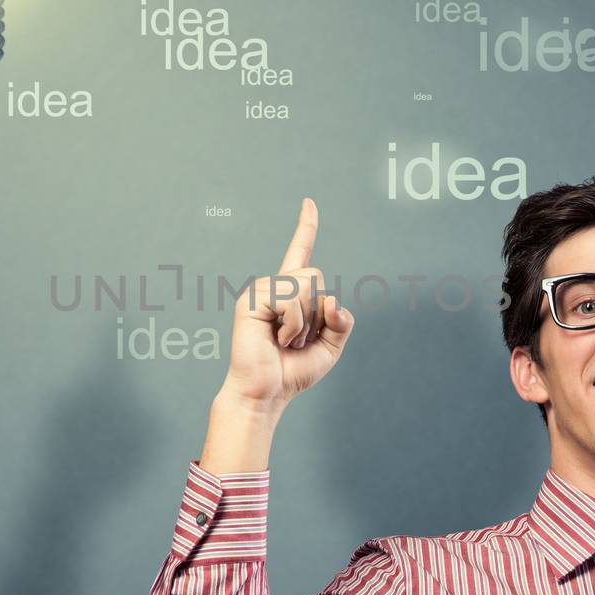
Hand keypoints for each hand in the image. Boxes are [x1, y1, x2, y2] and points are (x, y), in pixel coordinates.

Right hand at [220, 197, 353, 410]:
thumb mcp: (331, 346)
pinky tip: (278, 340)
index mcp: (291, 292)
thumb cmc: (293, 371)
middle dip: (318, 313)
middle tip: (297, 338)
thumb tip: (333, 301)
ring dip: (306, 322)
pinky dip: (294, 326)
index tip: (309, 202)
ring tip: (286, 340)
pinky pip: (291, 301)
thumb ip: (342, 322)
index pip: (301, 252)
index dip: (306, 227)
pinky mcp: (252, 300)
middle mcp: (274, 285)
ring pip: (306, 286)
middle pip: (317, 276)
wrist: (267, 392)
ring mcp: (261, 290)